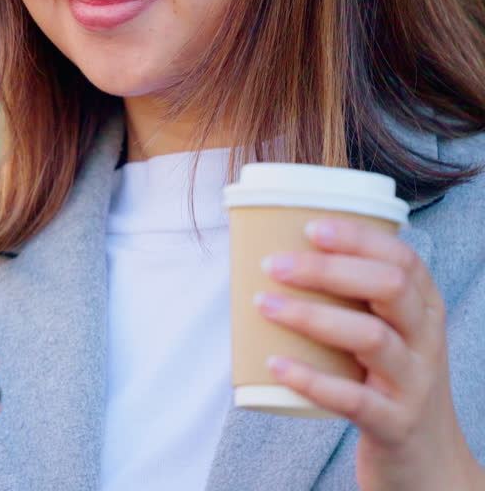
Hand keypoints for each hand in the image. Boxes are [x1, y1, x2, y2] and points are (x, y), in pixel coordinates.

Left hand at [254, 219, 484, 490]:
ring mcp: (414, 383)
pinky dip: (312, 380)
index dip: (358, 238)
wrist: (426, 460)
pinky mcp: (394, 423)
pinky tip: (275, 365)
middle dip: (328, 269)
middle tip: (273, 264)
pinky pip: (354, 399)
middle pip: (388, 287)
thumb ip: (349, 298)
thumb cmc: (385, 381)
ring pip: (371, 337)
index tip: (309, 227)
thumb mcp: (385, 334)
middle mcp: (426, 340)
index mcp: (423, 309)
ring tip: (263, 304)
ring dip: (311, 316)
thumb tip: (272, 254)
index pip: (402, 259)